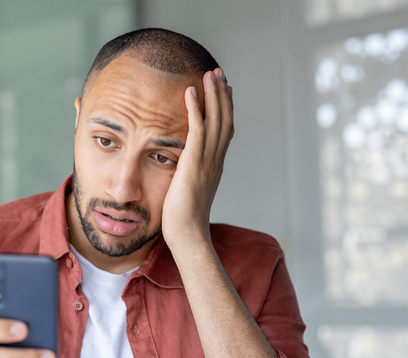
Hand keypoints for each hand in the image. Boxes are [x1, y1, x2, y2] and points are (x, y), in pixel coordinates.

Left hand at [161, 68, 233, 247]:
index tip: (224, 90)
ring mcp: (208, 160)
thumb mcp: (188, 191)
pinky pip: (197, 129)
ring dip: (213, 94)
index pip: (224, 131)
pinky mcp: (195, 162)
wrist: (187, 234)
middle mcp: (216, 160)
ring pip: (216, 119)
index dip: (225, 109)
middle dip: (223, 94)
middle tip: (219, 73)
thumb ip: (188, 176)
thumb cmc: (183, 219)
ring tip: (210, 73)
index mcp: (214, 165)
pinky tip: (190, 91)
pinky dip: (195, 109)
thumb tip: (181, 171)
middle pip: (225, 119)